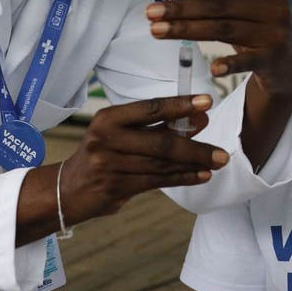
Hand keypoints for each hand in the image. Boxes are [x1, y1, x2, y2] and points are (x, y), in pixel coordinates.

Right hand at [59, 95, 226, 222]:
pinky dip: (182, 178)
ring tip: (218, 162)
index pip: (151, 108)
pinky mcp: (115, 188)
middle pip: (161, 143)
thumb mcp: (121, 132)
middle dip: (195, 147)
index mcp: (108, 119)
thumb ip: (156, 126)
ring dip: (193, 165)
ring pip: (162, 165)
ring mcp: (109, 165)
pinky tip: (202, 175)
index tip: (208, 102)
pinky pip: (157, 181)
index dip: (181, 105)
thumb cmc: (105, 153)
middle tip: (222, 151)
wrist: (69, 188)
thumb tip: (200, 120)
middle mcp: (107, 139)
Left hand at [147, 0, 291, 99]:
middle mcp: (276, 8)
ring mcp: (277, 34)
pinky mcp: (275, 59)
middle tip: (151, 12)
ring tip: (157, 31)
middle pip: (220, 6)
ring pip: (224, 30)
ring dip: (187, 30)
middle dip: (182, 8)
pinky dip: (230, 63)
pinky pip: (247, 60)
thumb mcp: (250, 9)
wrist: (291, 67)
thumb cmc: (261, 31)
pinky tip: (212, 69)